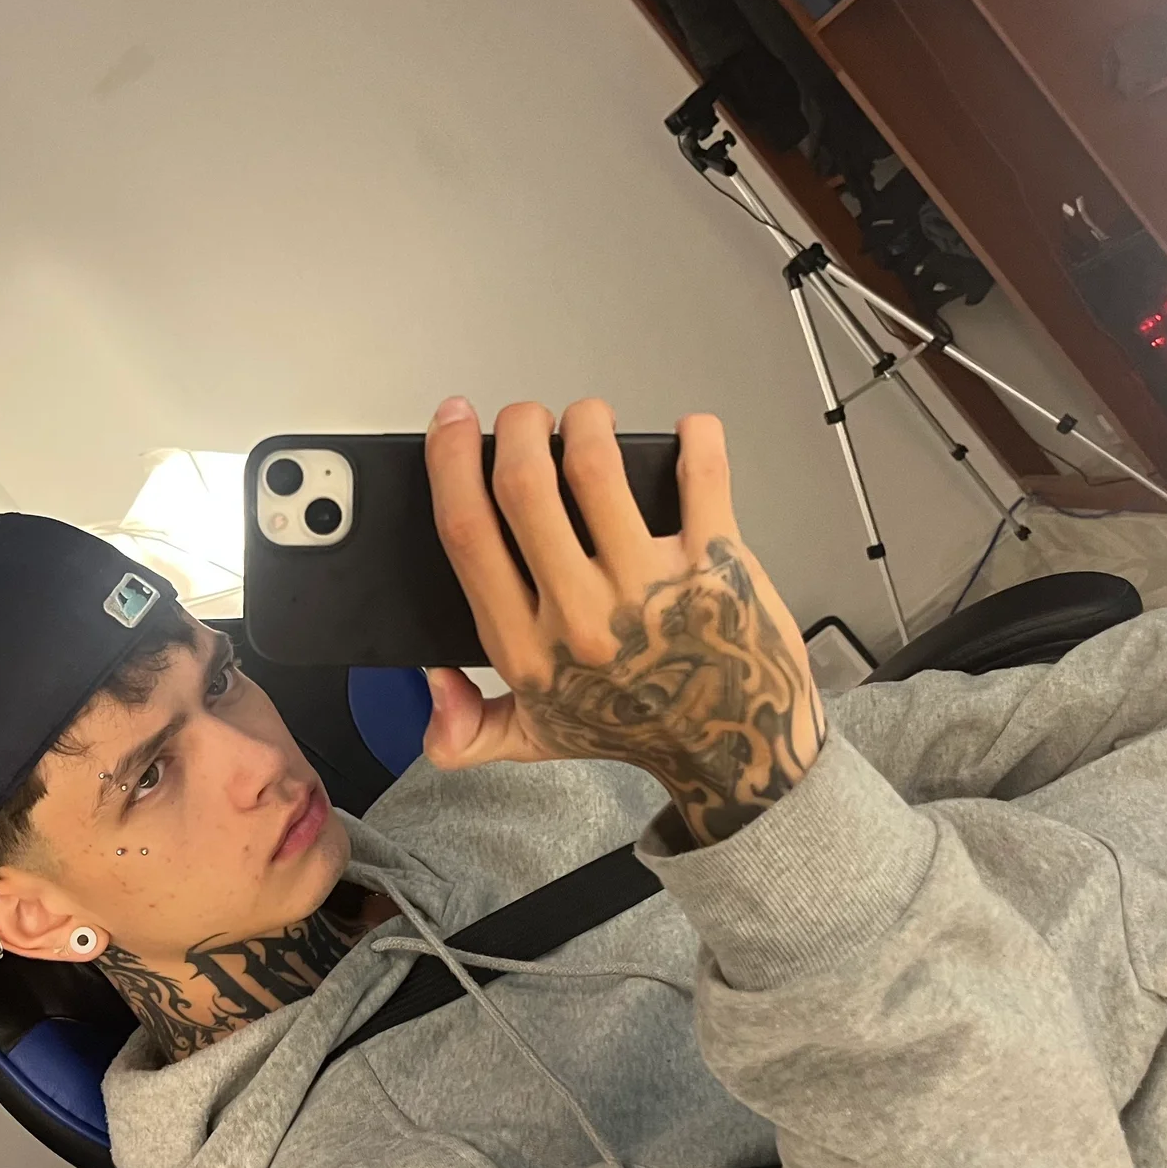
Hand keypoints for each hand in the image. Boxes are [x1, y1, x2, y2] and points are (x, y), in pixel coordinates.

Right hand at [423, 396, 825, 845]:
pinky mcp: (714, 565)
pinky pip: (701, 476)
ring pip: (598, 466)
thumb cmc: (638, 729)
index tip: (453, 423)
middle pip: (525, 484)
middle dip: (516, 426)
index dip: (450, 461)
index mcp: (527, 648)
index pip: (467, 533)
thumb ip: (464, 728)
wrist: (737, 750)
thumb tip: (429, 680)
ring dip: (586, 421)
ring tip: (590, 420)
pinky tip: (688, 431)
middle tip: (525, 417)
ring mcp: (649, 587)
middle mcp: (583, 616)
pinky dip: (695, 438)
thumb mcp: (534, 740)